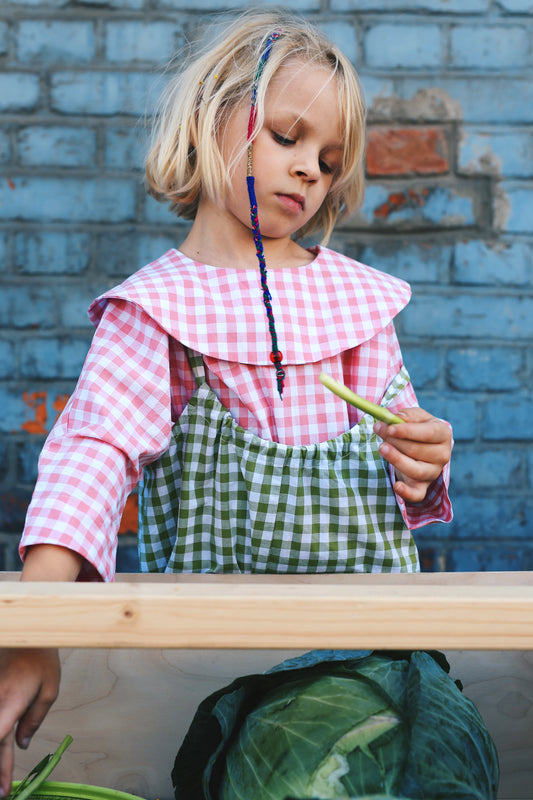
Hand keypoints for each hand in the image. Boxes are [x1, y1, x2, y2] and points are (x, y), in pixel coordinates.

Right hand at [0, 648, 59, 796]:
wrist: (26, 634)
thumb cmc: (41, 658)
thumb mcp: (49, 689)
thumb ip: (35, 719)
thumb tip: (23, 745)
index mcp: (10, 704)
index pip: (0, 745)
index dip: (1, 770)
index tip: (4, 791)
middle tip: (0, 793)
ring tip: (1, 776)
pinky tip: (3, 750)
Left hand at [374, 407, 451, 503]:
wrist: (421, 447)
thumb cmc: (417, 429)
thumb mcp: (416, 417)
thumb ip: (408, 415)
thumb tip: (397, 417)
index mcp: (443, 434)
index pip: (428, 433)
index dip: (408, 431)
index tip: (390, 428)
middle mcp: (442, 455)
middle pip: (418, 450)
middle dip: (395, 441)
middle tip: (378, 431)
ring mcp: (433, 472)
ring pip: (416, 470)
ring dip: (396, 459)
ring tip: (381, 448)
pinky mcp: (423, 487)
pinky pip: (417, 494)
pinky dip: (407, 492)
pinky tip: (396, 486)